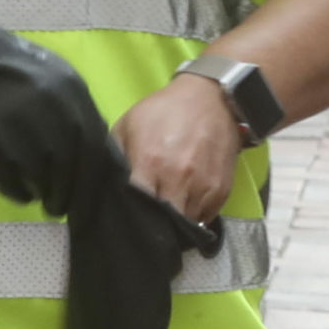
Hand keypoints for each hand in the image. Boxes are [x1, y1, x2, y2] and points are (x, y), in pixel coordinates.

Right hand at [0, 46, 118, 214]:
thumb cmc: (18, 75)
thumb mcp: (61, 84)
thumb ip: (86, 119)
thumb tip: (114, 168)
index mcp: (72, 93)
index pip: (95, 151)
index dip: (93, 188)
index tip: (88, 210)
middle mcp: (48, 108)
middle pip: (68, 169)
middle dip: (66, 197)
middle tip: (58, 208)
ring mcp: (16, 123)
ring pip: (40, 178)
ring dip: (42, 194)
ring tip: (38, 194)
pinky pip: (9, 181)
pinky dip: (17, 192)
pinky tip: (18, 189)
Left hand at [119, 72, 246, 223]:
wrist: (211, 100)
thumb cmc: (163, 112)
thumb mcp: (128, 126)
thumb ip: (116, 158)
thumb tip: (107, 187)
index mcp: (150, 164)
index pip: (136, 208)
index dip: (129, 218)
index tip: (125, 221)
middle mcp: (178, 180)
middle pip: (163, 224)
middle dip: (153, 228)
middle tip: (145, 226)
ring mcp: (203, 188)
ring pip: (185, 227)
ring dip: (174, 226)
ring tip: (164, 218)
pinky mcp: (222, 192)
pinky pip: (205, 219)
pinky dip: (193, 219)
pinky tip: (184, 207)